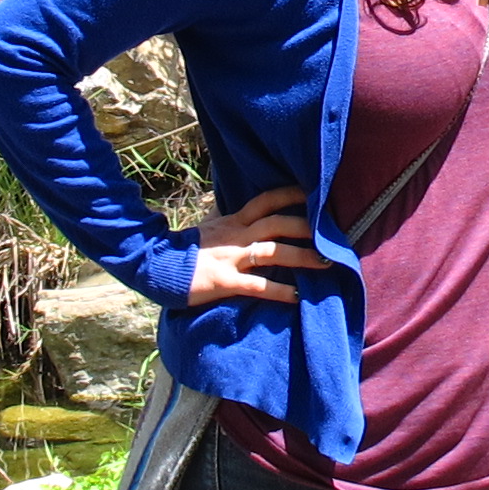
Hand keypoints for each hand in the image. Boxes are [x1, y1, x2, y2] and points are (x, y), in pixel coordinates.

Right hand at [188, 187, 328, 306]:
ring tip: (325, 263)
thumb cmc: (186, 251)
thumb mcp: (210, 229)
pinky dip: (279, 291)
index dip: (290, 194)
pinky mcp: (225, 282)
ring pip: (272, 251)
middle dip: (306, 226)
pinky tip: (297, 296)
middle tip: (332, 233)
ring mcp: (231, 258)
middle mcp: (236, 235)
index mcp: (233, 221)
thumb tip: (248, 215)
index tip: (314, 193)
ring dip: (301, 256)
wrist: (156, 266)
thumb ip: (231, 222)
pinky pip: (257, 286)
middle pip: (276, 223)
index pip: (265, 200)